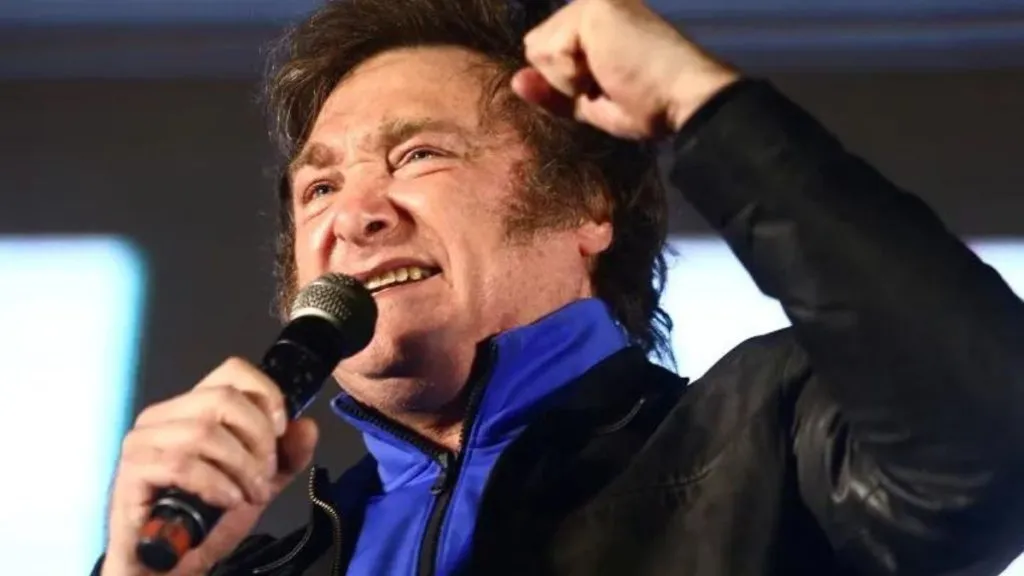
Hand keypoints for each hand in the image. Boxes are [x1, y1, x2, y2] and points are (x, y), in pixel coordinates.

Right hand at [101, 358, 318, 575]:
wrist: (169, 564)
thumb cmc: (207, 519)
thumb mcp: (261, 483)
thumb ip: (287, 456)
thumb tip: (307, 426)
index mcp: (194, 407)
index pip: (232, 370)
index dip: (265, 393)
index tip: (281, 429)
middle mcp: (164, 414)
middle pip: (223, 398)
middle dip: (257, 438)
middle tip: (265, 473)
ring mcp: (143, 440)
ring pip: (205, 432)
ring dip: (241, 467)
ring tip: (251, 494)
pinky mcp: (132, 470)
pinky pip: (182, 464)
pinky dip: (216, 484)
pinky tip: (229, 500)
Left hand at [513, 0, 739, 139]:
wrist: (683, 101)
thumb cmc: (647, 105)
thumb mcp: (588, 103)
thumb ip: (551, 92)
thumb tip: (516, 80)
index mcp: (595, 19)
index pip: (544, 51)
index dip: (564, 83)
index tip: (610, 86)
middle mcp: (593, 3)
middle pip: (536, 49)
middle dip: (565, 80)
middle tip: (612, 81)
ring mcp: (593, 2)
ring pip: (539, 52)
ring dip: (570, 79)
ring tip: (613, 76)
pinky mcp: (593, 9)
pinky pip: (551, 54)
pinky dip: (573, 76)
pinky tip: (609, 71)